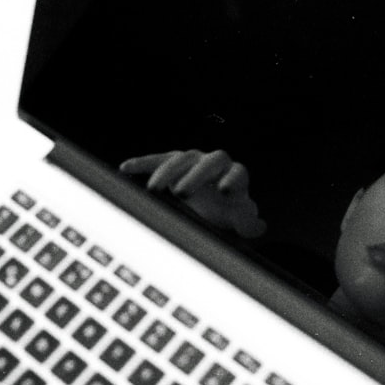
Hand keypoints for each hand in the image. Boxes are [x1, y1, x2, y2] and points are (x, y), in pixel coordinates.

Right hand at [120, 149, 266, 238]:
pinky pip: (158, 160)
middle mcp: (216, 165)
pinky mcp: (173, 164)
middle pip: (211, 161)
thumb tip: (259, 226)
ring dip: (168, 172)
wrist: (213, 206)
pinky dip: (143, 163)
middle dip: (197, 175)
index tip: (223, 191)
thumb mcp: (237, 222)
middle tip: (183, 192)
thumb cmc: (228, 213)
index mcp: (235, 177)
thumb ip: (247, 223)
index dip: (232, 179)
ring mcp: (194, 162)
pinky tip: (125, 168)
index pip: (238, 173)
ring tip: (153, 189)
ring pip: (182, 158)